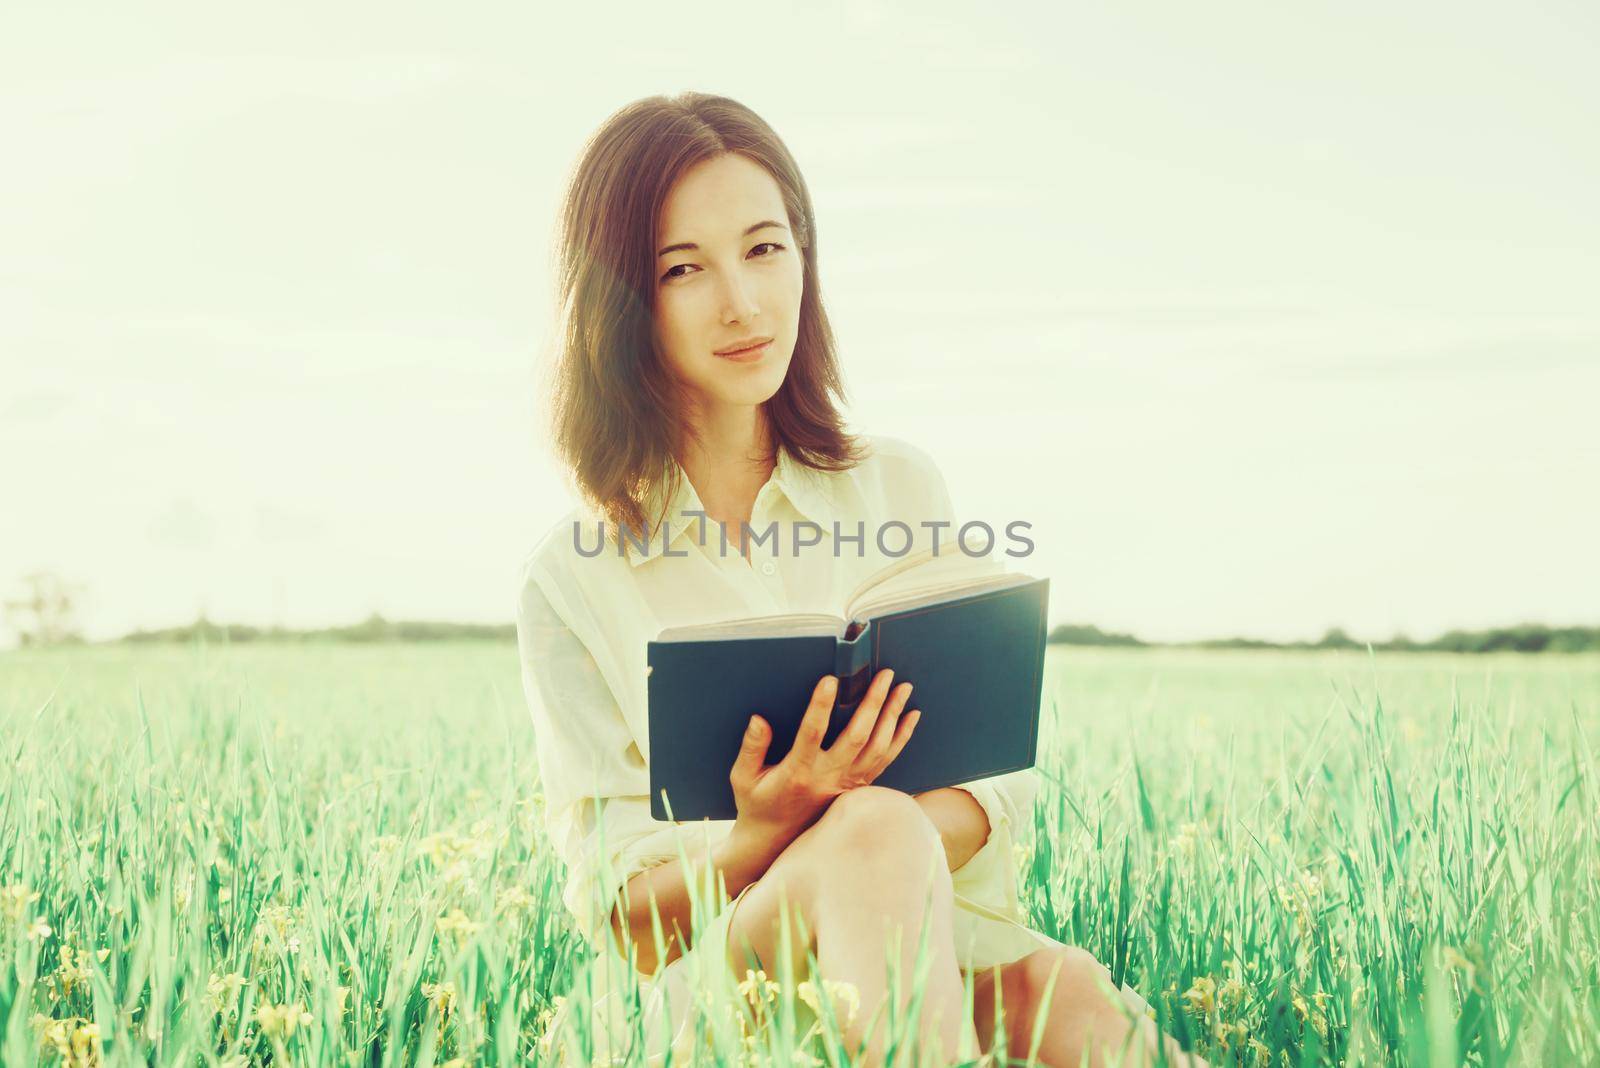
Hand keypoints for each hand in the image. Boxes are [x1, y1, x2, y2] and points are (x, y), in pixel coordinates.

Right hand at [729, 668, 919, 843]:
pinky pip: (885, 760)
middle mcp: (826, 778)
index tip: (830, 679)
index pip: (811, 734)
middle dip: (873, 703)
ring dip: (892, 715)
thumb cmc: (757, 803)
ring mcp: (846, 784)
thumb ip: (751, 748)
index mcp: (797, 772)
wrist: (775, 842)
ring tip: (903, 686)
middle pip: (857, 737)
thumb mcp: (743, 777)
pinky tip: (911, 716)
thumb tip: (758, 719)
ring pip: (877, 747)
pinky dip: (901, 737)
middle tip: (884, 673)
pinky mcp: (856, 787)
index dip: (821, 706)